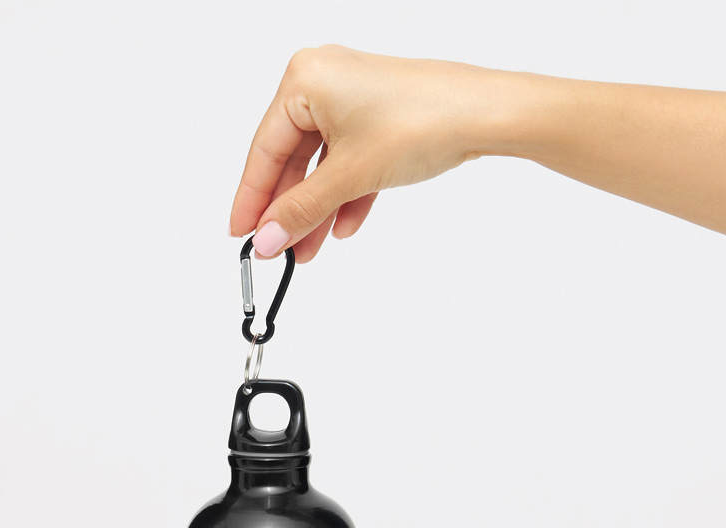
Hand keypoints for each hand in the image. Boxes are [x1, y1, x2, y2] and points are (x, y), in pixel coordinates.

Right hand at [229, 45, 509, 261]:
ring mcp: (354, 98)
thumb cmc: (420, 122)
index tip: (241, 235)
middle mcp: (325, 81)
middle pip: (292, 158)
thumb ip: (302, 210)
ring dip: (317, 209)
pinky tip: (344, 228)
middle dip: (288, 209)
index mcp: (305, 78)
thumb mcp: (349, 176)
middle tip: (276, 249)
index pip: (265, 149)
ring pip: (322, 164)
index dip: (252, 198)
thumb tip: (268, 239)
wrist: (484, 115)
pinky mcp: (379, 117)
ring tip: (308, 251)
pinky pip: (349, 161)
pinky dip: (346, 194)